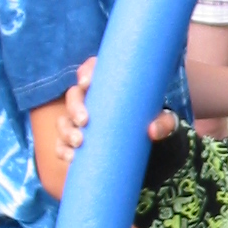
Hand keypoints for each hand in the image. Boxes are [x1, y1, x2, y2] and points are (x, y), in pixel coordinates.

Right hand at [56, 56, 177, 162]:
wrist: (151, 146)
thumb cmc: (155, 123)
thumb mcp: (165, 122)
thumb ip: (164, 123)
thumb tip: (152, 131)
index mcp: (110, 86)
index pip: (93, 71)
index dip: (86, 72)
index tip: (87, 82)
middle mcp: (91, 100)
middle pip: (74, 95)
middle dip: (74, 107)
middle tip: (85, 121)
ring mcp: (81, 121)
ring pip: (64, 121)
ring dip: (66, 130)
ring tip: (79, 142)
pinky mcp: (78, 141)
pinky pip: (62, 144)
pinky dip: (63, 150)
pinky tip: (70, 157)